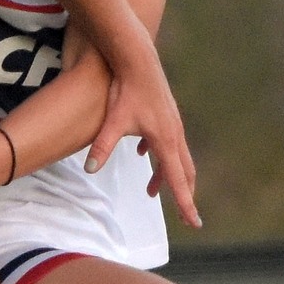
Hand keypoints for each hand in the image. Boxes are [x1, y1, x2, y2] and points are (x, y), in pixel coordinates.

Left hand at [86, 62, 199, 227]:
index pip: (177, 180)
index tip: (194, 223)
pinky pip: (167, 142)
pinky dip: (159, 155)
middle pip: (185, 172)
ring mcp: (173, 123)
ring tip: (152, 191)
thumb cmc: (126, 90)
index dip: (185, 204)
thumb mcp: (112, 122)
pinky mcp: (166, 115)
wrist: (136, 60)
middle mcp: (174, 134)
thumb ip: (102, 147)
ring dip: (167, 175)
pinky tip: (142, 154)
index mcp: (165, 141)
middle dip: (184, 194)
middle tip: (185, 216)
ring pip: (176, 157)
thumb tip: (88, 170)